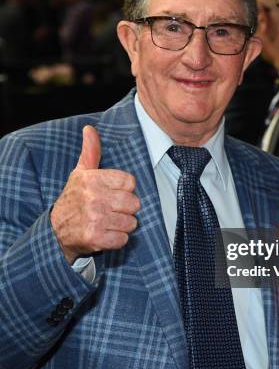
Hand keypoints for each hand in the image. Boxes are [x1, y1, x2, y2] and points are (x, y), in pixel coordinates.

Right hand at [51, 125, 140, 263]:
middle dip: (127, 209)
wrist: (55, 231)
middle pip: (134, 203)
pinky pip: (123, 239)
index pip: (130, 182)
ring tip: (109, 222)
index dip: (125, 189)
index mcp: (92, 179)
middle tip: (113, 210)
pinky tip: (106, 234)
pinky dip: (117, 240)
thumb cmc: (74, 199)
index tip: (114, 193)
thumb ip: (90, 151)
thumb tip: (90, 129)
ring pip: (131, 222)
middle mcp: (93, 198)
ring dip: (123, 225)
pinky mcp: (96, 238)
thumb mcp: (80, 173)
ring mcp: (95, 219)